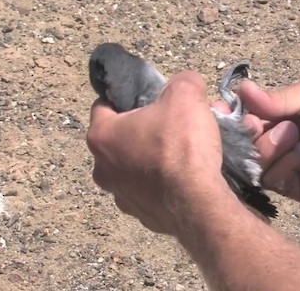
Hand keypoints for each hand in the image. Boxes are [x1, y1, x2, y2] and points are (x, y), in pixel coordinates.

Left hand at [86, 72, 229, 235]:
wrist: (197, 203)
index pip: (103, 105)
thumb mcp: (186, 95)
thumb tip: (187, 83)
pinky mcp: (143, 217)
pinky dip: (167, 184)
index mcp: (102, 136)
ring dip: (155, 159)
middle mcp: (103, 169)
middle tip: (174, 124)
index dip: (127, 97)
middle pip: (122, 139)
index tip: (148, 98)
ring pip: (137, 168)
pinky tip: (188, 178)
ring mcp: (121, 197)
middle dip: (146, 130)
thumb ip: (183, 82)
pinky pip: (153, 192)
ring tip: (186, 153)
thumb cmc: (181, 146)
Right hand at [237, 78, 299, 202]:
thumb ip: (278, 98)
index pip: (241, 119)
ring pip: (253, 163)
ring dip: (269, 145)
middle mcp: (275, 144)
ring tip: (294, 131)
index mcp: (276, 119)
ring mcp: (285, 168)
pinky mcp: (298, 187)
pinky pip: (275, 179)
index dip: (228, 115)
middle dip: (244, 132)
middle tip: (254, 123)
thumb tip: (241, 89)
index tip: (217, 107)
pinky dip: (287, 161)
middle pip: (240, 144)